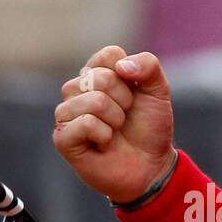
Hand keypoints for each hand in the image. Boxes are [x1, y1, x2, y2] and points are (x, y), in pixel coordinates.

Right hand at [53, 45, 174, 204]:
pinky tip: (104, 145)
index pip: (109, 55)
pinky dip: (104, 135)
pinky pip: (85, 123)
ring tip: (114, 132)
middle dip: (125, 101)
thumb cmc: (149, 129)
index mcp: (97, 73)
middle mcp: (77, 90)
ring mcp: (66, 113)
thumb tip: (121, 66)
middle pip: (101, 77)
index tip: (134, 96)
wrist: (151, 166)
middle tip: (125, 118)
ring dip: (116, 119)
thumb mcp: (158, 92)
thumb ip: (148, 66)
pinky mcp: (62, 137)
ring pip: (94, 101)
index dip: (130, 77)